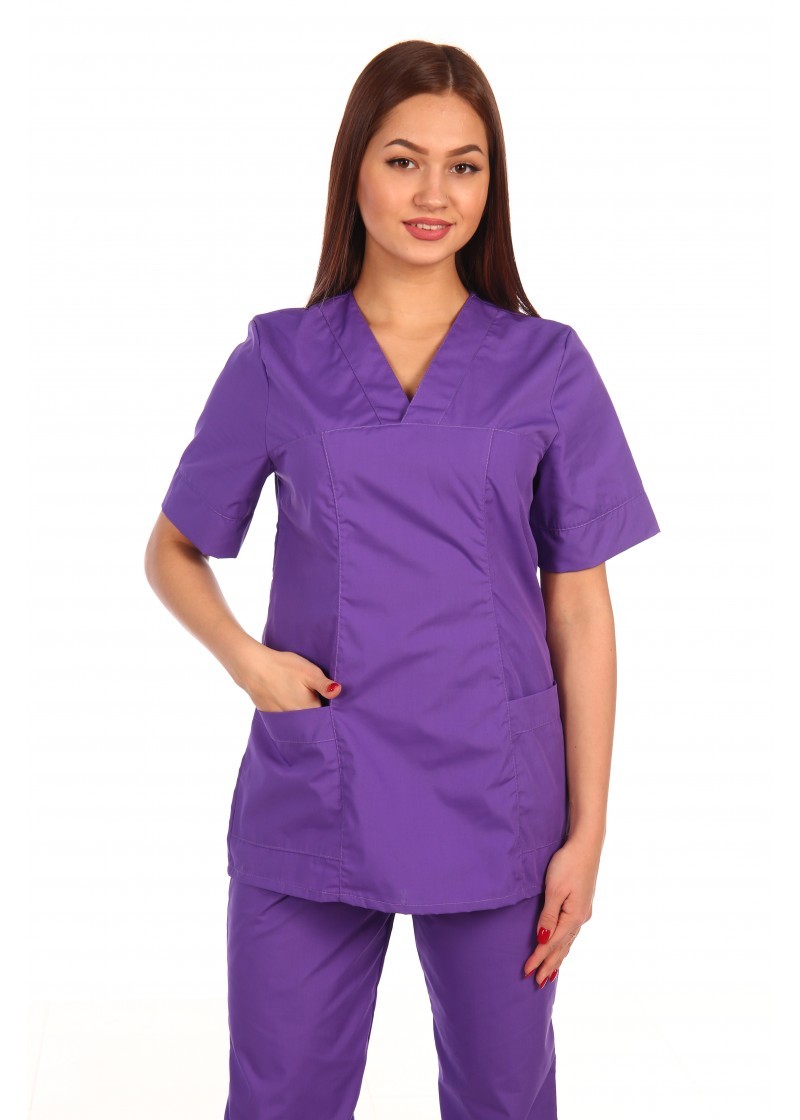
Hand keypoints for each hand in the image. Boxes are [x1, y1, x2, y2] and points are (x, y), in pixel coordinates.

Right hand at [238, 645, 341, 711]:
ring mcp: (281, 718)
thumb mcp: (309, 672)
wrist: (252, 667)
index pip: (325, 716)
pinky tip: (286, 699)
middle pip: (311, 720)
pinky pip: (284, 718)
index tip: (329, 702)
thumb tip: (339, 692)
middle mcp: (296, 718)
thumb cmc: (283, 667)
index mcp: (308, 709)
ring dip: (301, 714)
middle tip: (315, 699)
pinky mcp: (270, 714)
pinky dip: (287, 712)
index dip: (329, 710)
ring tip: (299, 699)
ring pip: (297, 720)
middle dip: (315, 714)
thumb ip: (325, 685)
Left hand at [522, 832, 601, 986]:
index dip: (539, 958)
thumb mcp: (555, 889)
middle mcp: (581, 918)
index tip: (527, 972)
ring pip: (568, 941)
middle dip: (549, 965)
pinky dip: (564, 944)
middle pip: (562, 947)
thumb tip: (542, 940)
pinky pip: (571, 932)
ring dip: (558, 958)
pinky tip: (562, 947)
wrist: (586, 845)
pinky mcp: (582, 905)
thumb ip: (548, 916)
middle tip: (537, 983)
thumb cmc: (567, 863)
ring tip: (550, 974)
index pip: (551, 944)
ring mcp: (583, 912)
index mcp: (573, 917)